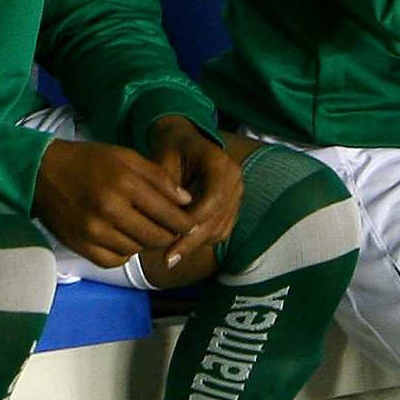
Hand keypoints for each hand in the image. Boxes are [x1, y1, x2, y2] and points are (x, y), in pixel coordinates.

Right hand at [34, 137, 195, 269]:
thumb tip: (186, 201)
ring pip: (137, 249)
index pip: (168, 214)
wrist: (40, 173)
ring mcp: (93, 231)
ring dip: (145, 242)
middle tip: (170, 229)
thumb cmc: (88, 161)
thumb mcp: (125, 157)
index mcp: (124, 183)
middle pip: (155, 237)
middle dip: (168, 235)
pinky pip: (115, 261)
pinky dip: (124, 252)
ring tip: (143, 229)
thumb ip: (158, 178)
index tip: (191, 224)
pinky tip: (123, 238)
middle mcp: (109, 210)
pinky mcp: (80, 246)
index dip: (185, 223)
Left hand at [147, 116, 242, 270]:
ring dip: (196, 244)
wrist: (183, 139)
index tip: (169, 239)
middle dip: (191, 242)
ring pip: (220, 230)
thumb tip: (165, 223)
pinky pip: (220, 231)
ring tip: (170, 255)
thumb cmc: (170, 148)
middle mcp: (235, 181)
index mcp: (221, 165)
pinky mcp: (232, 208)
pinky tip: (181, 246)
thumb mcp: (162, 161)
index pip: (212, 201)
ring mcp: (237, 195)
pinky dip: (202, 240)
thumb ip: (165, 190)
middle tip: (167, 260)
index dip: (192, 223)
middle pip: (217, 220)